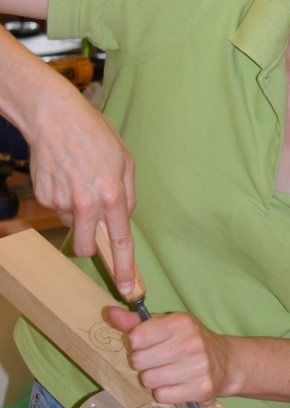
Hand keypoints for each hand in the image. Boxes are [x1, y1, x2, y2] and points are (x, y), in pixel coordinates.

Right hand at [30, 86, 136, 294]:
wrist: (54, 117)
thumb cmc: (94, 135)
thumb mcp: (125, 161)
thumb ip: (129, 194)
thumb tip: (124, 218)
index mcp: (112, 195)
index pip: (121, 242)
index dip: (125, 269)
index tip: (129, 290)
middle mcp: (86, 204)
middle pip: (86, 247)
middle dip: (90, 244)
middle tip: (92, 221)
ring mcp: (61, 202)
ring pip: (71, 226)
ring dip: (77, 214)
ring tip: (79, 182)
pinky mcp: (43, 197)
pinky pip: (57, 210)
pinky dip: (62, 199)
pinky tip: (65, 176)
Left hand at [108, 306, 232, 403]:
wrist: (226, 362)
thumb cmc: (191, 340)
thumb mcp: (167, 324)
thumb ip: (137, 322)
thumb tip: (110, 312)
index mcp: (181, 322)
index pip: (136, 338)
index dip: (138, 343)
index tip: (149, 344)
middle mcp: (191, 343)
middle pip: (140, 361)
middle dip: (144, 362)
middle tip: (159, 359)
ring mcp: (198, 367)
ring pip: (149, 380)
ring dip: (153, 378)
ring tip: (168, 371)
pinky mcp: (201, 389)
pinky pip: (162, 395)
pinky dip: (164, 392)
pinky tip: (176, 383)